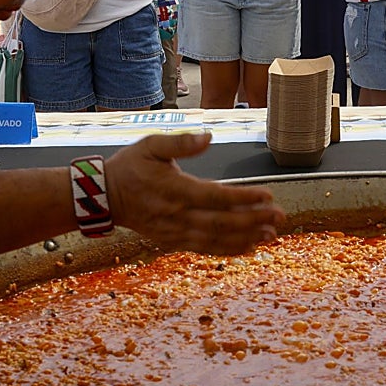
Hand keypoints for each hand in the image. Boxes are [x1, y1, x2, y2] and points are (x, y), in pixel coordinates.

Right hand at [104, 133, 284, 255]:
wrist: (105, 197)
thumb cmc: (130, 166)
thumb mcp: (151, 144)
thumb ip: (181, 142)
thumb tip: (208, 136)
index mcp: (175, 189)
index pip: (217, 196)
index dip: (245, 198)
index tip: (269, 195)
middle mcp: (178, 214)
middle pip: (222, 221)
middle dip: (254, 220)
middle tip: (280, 217)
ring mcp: (176, 231)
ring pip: (217, 238)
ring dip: (246, 237)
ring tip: (271, 234)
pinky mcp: (174, 241)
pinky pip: (205, 248)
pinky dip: (228, 249)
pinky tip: (248, 247)